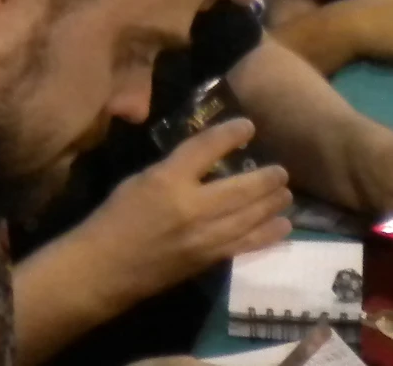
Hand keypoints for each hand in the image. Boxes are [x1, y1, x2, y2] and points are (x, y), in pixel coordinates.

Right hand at [78, 121, 292, 297]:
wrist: (107, 267)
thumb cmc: (116, 217)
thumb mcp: (140, 180)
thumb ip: (173, 170)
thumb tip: (205, 163)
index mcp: (167, 180)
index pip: (206, 149)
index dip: (229, 135)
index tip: (249, 126)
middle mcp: (192, 207)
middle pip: (239, 188)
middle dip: (265, 178)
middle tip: (281, 171)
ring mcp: (204, 237)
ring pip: (248, 217)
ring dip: (271, 204)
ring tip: (285, 194)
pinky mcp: (209, 259)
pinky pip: (245, 244)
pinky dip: (267, 235)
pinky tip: (282, 227)